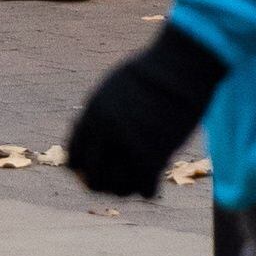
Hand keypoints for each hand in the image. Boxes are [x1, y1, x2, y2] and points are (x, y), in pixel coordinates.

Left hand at [64, 23, 224, 202]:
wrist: (182, 65)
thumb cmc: (155, 70)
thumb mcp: (117, 87)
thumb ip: (105, 112)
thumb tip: (100, 134)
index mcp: (92, 114)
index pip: (74, 157)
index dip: (85, 168)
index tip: (100, 169)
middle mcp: (105, 132)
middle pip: (93, 179)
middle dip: (105, 185)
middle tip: (120, 182)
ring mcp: (128, 145)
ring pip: (118, 188)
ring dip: (128, 189)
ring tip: (138, 182)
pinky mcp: (153, 155)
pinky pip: (144, 189)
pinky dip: (149, 189)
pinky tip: (154, 183)